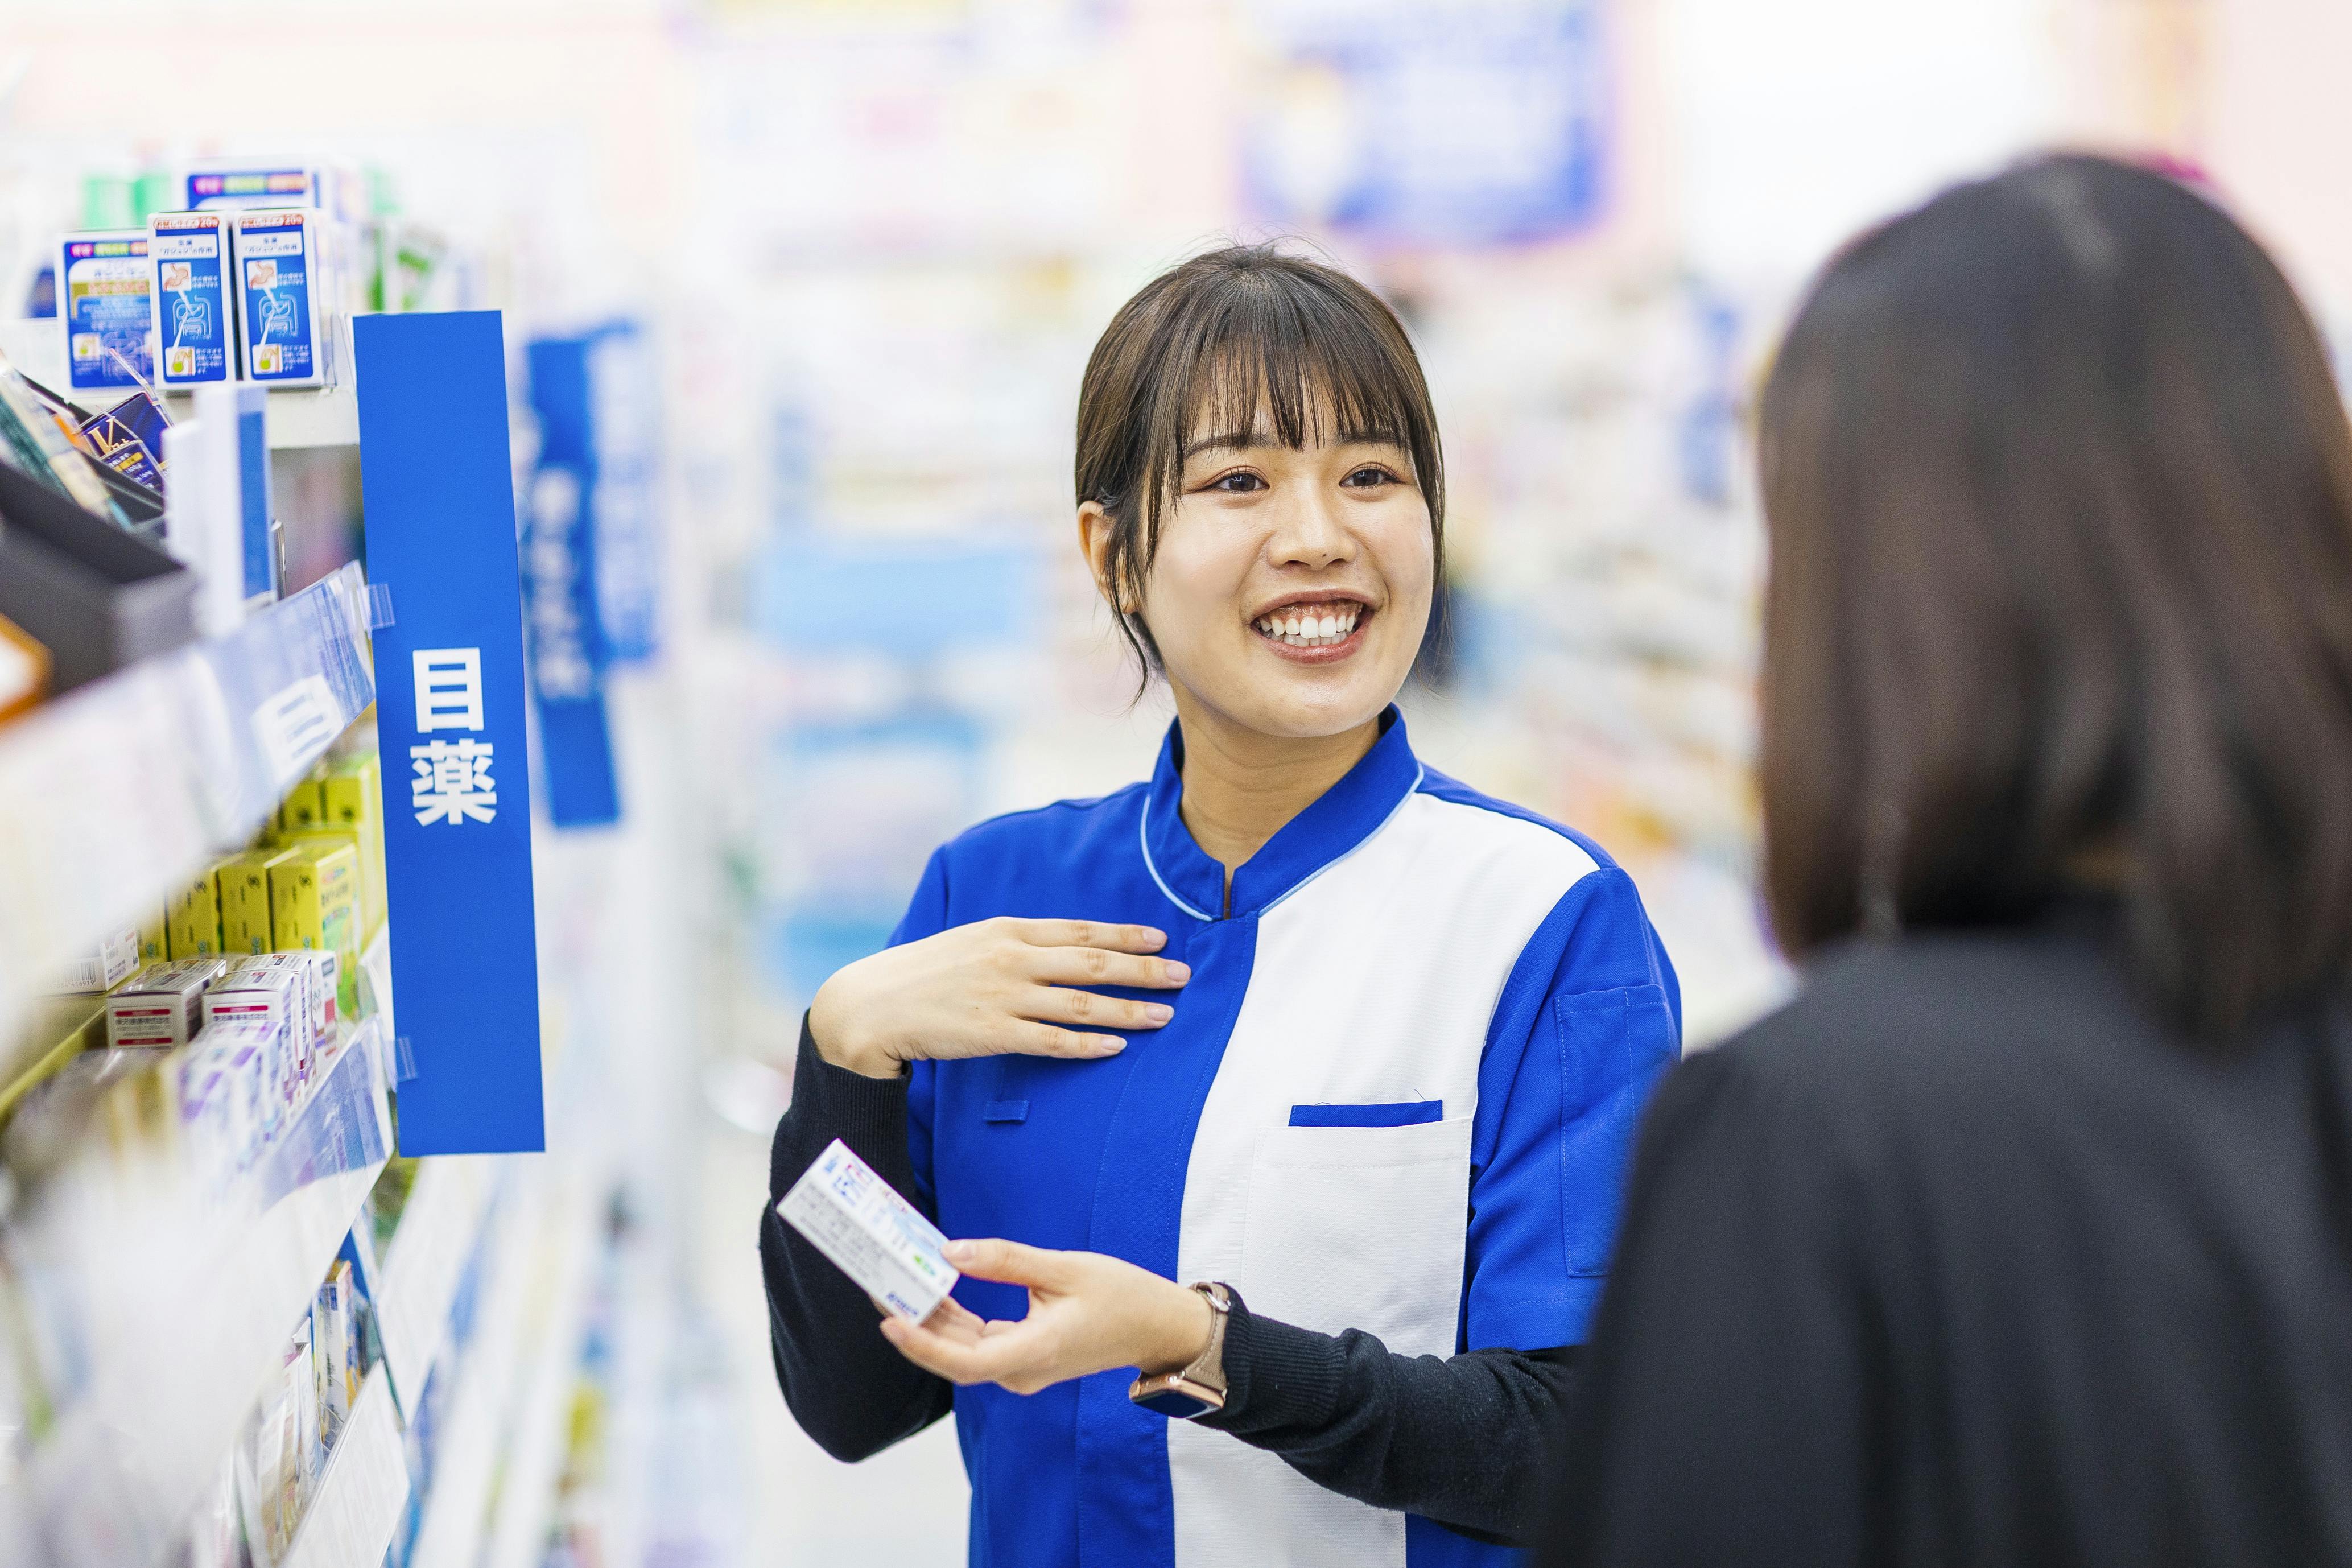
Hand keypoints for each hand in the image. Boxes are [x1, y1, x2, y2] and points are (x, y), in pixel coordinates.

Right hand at [809, 918, 1189, 1078]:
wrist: (873, 1004)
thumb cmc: (925, 972)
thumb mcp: (972, 940)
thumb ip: (1017, 942)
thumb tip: (1063, 947)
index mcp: (1008, 930)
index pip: (1080, 930)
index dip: (1124, 935)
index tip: (1160, 939)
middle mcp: (1012, 959)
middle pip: (1092, 964)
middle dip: (1143, 970)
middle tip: (1183, 975)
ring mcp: (1004, 997)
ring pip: (1081, 1003)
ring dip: (1128, 1009)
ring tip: (1163, 1015)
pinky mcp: (993, 1035)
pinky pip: (1052, 1040)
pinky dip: (1087, 1043)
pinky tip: (1116, 1046)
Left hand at [877, 1239, 1212, 1395]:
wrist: (1157, 1327)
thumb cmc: (1121, 1296)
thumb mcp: (1065, 1268)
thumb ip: (1006, 1260)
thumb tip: (952, 1252)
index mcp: (1036, 1352)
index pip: (966, 1362)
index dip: (924, 1346)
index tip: (890, 1321)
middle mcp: (1022, 1370)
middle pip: (954, 1355)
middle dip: (913, 1322)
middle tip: (879, 1282)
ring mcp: (1021, 1368)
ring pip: (963, 1349)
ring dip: (930, 1319)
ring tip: (897, 1280)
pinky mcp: (1023, 1357)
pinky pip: (978, 1342)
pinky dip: (954, 1319)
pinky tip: (935, 1290)